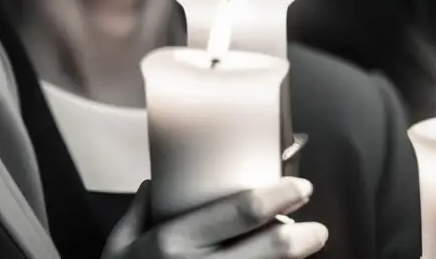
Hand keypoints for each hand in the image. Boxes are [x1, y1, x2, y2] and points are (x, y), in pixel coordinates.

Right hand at [103, 178, 327, 258]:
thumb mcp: (118, 248)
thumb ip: (137, 213)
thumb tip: (154, 185)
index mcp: (173, 242)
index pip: (240, 211)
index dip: (278, 196)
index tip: (299, 189)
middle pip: (270, 248)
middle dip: (304, 235)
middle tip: (316, 226)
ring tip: (307, 250)